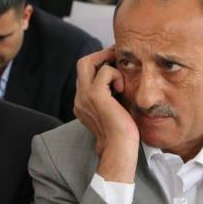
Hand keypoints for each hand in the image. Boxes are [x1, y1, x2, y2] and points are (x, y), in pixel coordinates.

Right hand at [74, 47, 138, 182]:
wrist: (119, 148)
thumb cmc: (121, 133)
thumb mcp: (114, 110)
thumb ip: (112, 95)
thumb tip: (121, 79)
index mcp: (82, 103)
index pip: (86, 74)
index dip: (99, 65)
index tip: (115, 63)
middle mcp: (80, 98)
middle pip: (82, 63)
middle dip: (100, 55)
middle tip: (116, 55)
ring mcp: (84, 96)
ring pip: (88, 62)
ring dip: (109, 64)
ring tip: (121, 77)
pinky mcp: (95, 95)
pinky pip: (105, 71)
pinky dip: (116, 75)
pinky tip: (122, 89)